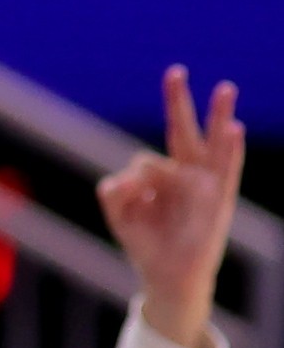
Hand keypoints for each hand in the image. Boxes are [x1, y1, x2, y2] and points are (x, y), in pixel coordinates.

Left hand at [100, 66, 243, 347]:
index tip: (125, 197)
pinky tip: (233, 127)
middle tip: (174, 70)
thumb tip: (121, 177)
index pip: (145, 159)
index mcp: (161, 178)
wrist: (170, 277)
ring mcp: (206, 184)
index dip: (132, 179)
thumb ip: (113, 194)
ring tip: (225, 87)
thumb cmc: (148, 242)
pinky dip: (230, 148)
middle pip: (182, 131)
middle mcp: (186, 175)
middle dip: (178, 101)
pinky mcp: (220, 199)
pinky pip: (228, 168)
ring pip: (210, 142)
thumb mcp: (121, 217)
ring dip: (218, 115)